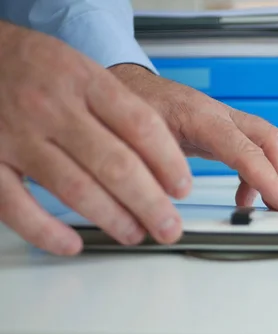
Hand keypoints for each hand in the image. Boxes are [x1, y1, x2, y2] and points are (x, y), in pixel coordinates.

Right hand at [0, 22, 192, 255]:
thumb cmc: (37, 67)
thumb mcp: (84, 70)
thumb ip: (120, 109)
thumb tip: (165, 158)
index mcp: (85, 81)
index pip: (141, 125)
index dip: (169, 162)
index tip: (183, 188)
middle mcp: (53, 108)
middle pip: (116, 164)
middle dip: (151, 203)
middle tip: (170, 226)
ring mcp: (17, 135)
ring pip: (75, 188)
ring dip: (113, 219)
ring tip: (135, 233)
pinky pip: (15, 205)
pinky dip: (45, 231)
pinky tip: (71, 244)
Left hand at [109, 64, 277, 211]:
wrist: (122, 85)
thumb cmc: (126, 106)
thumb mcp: (132, 137)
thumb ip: (151, 167)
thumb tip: (166, 204)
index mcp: (198, 116)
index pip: (244, 149)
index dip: (268, 179)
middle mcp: (218, 114)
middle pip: (269, 138)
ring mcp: (223, 120)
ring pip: (266, 142)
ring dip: (275, 174)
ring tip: (273, 205)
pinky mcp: (221, 129)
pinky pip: (252, 149)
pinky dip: (256, 175)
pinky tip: (245, 197)